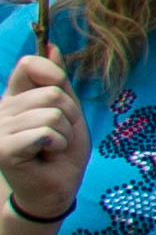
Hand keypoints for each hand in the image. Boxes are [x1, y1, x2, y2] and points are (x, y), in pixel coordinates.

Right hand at [6, 47, 78, 228]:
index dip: (53, 74)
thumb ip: (57, 81)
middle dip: (69, 116)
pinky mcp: (2, 149)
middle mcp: (1, 110)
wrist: (55, 188)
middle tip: (58, 136)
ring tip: (52, 148)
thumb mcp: (67, 110)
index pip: (29, 64)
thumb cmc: (61, 150)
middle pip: (52, 93)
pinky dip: (57, 145)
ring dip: (64, 134)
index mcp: (14, 97)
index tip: (60, 95)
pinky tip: (46, 157)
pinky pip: (45, 133)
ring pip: (52, 113)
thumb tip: (51, 46)